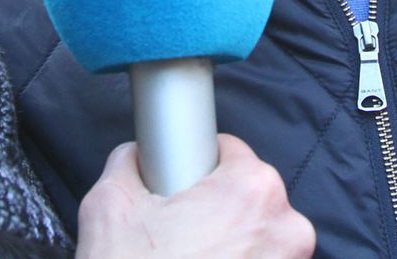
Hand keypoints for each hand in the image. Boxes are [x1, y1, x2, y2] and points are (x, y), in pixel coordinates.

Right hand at [76, 136, 314, 257]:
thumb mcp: (108, 207)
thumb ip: (129, 163)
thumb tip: (137, 157)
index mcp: (253, 189)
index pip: (229, 151)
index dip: (197, 166)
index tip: (183, 188)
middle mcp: (287, 227)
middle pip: (248, 196)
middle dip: (216, 209)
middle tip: (179, 235)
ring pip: (257, 236)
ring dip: (230, 244)